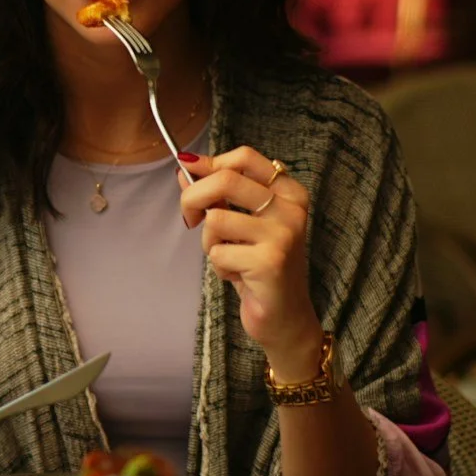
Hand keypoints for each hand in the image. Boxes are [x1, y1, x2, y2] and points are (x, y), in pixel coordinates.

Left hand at [179, 146, 319, 378]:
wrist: (283, 317)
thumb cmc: (258, 267)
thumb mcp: (240, 225)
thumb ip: (217, 195)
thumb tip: (185, 168)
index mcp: (289, 193)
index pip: (245, 157)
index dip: (210, 163)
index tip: (189, 173)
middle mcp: (291, 209)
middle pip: (226, 180)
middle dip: (193, 197)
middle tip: (189, 218)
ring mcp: (283, 235)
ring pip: (216, 219)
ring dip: (209, 242)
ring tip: (229, 257)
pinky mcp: (269, 261)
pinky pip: (217, 252)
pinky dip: (218, 266)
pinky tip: (239, 276)